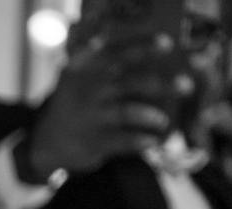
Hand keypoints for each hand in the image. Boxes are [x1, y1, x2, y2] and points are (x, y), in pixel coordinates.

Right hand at [24, 31, 188, 178]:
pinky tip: (152, 142)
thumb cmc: (72, 105)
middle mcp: (88, 90)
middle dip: (162, 84)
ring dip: (153, 116)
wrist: (45, 143)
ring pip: (129, 112)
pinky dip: (141, 141)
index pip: (117, 51)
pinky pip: (124, 140)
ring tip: (163, 121)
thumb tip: (127, 43)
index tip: (167, 44)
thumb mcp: (76, 76)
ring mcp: (90, 117)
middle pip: (131, 82)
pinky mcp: (92, 141)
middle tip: (186, 86)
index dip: (143, 45)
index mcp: (85, 70)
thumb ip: (96, 58)